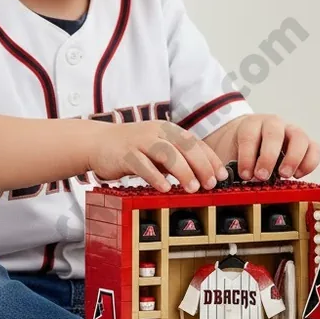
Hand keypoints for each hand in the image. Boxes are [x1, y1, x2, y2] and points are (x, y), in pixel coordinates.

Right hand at [87, 120, 227, 193]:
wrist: (98, 142)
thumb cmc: (132, 149)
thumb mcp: (158, 151)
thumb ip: (177, 160)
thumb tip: (203, 178)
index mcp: (168, 130)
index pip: (195, 143)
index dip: (210, 159)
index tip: (222, 176)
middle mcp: (157, 132)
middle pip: (185, 146)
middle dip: (201, 165)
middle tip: (210, 184)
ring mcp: (140, 141)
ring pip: (166, 153)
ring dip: (183, 171)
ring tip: (193, 188)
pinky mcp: (125, 153)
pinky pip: (143, 164)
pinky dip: (155, 176)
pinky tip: (164, 187)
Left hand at [210, 115, 319, 181]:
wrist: (250, 141)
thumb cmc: (240, 150)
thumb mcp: (231, 154)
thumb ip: (232, 165)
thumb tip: (232, 181)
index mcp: (251, 124)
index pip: (249, 135)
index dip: (247, 156)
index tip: (244, 175)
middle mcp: (273, 124)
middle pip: (275, 133)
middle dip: (268, 156)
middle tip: (263, 176)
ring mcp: (291, 131)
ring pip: (299, 137)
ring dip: (293, 158)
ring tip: (284, 176)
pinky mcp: (305, 143)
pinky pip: (315, 148)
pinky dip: (309, 162)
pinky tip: (298, 175)